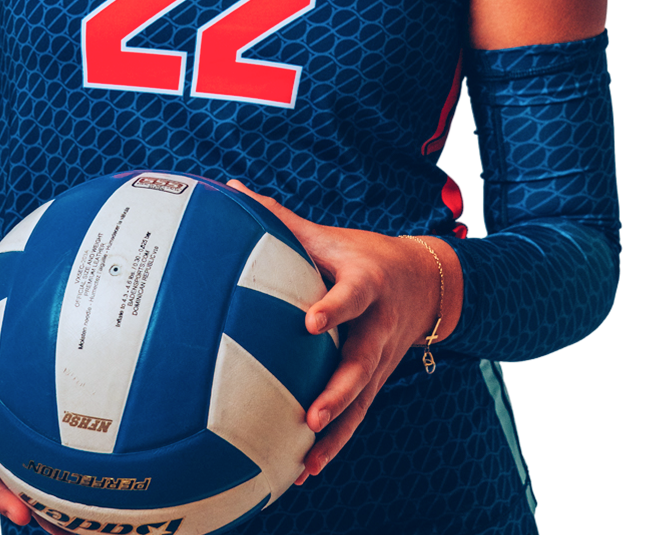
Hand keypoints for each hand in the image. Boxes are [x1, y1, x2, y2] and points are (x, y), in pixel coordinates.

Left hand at [226, 180, 454, 485]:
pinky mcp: (376, 380)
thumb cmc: (360, 254)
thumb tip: (231, 190)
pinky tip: (306, 469)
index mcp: (367, 283)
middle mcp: (378, 326)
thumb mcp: (329, 235)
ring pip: (361, 400)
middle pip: (362, 363)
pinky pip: (357, 416)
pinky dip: (335, 443)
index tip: (310, 322)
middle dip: (339, 391)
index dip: (334, 308)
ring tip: (307, 457)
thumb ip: (280, 217)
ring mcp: (380, 359)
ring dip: (336, 431)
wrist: (425, 282)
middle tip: (312, 415)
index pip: (352, 295)